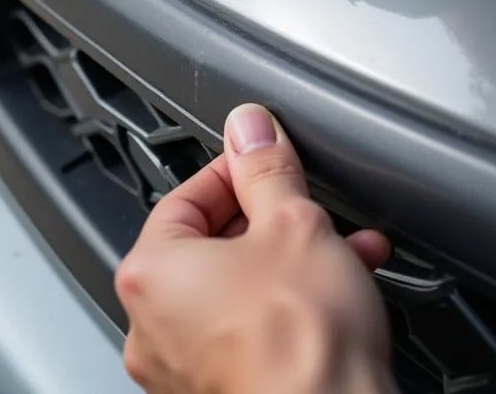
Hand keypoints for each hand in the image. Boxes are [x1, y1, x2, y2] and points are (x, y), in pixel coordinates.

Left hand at [115, 104, 394, 393]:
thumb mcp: (292, 221)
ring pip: (241, 288)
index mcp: (151, 273)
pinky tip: (341, 292)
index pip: (185, 195)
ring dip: (293, 260)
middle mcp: (154, 326)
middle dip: (274, 218)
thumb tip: (250, 129)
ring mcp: (185, 368)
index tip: (266, 160)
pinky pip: (253, 330)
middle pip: (214, 243)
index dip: (235, 170)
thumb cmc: (299, 342)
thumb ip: (267, 166)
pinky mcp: (224, 392)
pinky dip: (291, 305)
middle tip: (309, 207)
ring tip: (344, 249)